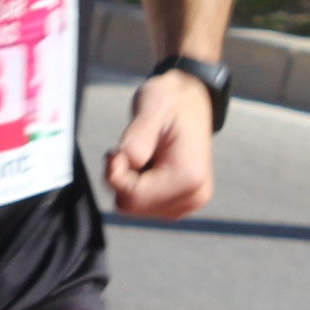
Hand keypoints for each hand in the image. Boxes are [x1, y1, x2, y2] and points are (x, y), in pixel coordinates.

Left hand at [104, 71, 216, 219]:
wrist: (192, 100)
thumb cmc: (173, 101)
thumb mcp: (150, 109)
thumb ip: (134, 142)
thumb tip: (118, 169)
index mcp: (188, 176)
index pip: (134, 197)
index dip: (115, 175)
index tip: (115, 152)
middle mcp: (194, 195)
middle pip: (135, 207)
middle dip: (123, 180)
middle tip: (129, 150)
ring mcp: (191, 201)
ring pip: (138, 209)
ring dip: (131, 183)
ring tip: (143, 156)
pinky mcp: (184, 202)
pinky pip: (148, 206)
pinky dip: (141, 188)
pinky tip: (149, 166)